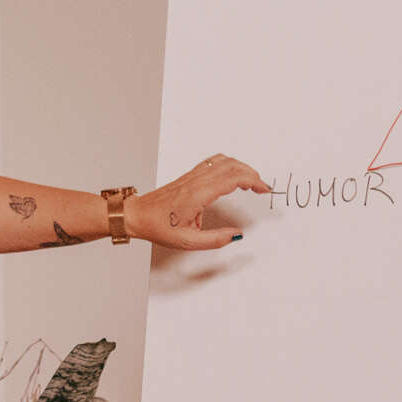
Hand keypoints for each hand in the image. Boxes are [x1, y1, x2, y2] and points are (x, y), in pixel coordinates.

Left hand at [131, 153, 270, 250]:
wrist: (138, 215)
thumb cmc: (158, 226)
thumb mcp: (187, 241)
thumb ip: (214, 240)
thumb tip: (236, 235)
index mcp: (198, 194)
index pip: (232, 179)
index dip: (252, 181)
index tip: (263, 189)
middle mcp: (196, 181)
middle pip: (231, 166)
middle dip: (251, 173)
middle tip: (262, 187)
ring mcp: (192, 176)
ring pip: (222, 161)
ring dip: (241, 167)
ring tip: (251, 181)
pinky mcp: (189, 176)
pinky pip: (213, 162)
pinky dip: (229, 164)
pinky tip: (233, 174)